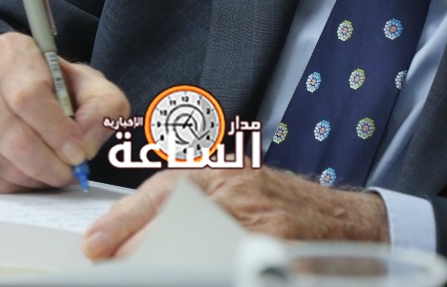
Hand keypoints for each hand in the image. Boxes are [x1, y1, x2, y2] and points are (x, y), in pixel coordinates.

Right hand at [0, 32, 128, 191]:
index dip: (58, 132)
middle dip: (51, 165)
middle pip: (15, 138)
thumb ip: (102, 107)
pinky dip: (13, 186)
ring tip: (50, 170)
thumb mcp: (86, 86)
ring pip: (1, 165)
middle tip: (70, 173)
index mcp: (10, 53)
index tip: (79, 153)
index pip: (29, 97)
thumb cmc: (48, 91)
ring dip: (35, 178)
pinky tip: (25, 171)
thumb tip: (86, 144)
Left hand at [82, 166, 389, 258]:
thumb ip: (188, 202)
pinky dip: (211, 270)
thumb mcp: (235, 189)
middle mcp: (240, 191)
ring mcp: (263, 222)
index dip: (123, 219)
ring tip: (148, 272)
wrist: (351, 223)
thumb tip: (125, 236)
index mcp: (222, 174)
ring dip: (170, 263)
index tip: (94, 244)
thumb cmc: (285, 208)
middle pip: (174, 217)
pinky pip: (236, 264)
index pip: (162, 191)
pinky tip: (202, 273)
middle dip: (137, 247)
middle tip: (112, 265)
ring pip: (200, 246)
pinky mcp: (284, 249)